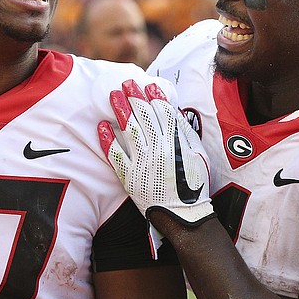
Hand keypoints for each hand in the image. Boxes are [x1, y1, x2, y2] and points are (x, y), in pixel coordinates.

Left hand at [98, 79, 214, 226]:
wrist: (183, 215)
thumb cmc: (192, 184)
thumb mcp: (197, 155)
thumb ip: (184, 133)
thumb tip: (171, 111)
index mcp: (177, 143)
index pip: (163, 113)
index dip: (154, 97)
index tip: (146, 85)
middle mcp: (159, 150)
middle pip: (144, 117)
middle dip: (134, 97)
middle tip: (126, 83)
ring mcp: (143, 163)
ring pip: (129, 131)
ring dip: (120, 111)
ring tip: (113, 96)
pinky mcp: (130, 177)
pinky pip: (116, 156)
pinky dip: (108, 141)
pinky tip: (101, 127)